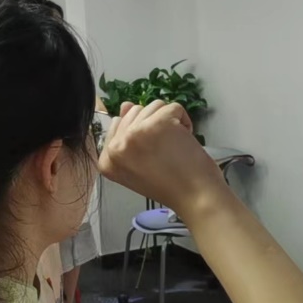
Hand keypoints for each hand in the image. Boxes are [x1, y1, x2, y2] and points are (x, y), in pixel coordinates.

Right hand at [98, 100, 225, 217]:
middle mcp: (115, 146)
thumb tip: (126, 105)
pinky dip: (184, 120)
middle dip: (154, 125)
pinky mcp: (157, 123)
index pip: (118, 123)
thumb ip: (127, 135)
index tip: (151, 152)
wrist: (195, 198)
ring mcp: (135, 133)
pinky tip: (185, 140)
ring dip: (169, 121)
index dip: (140, 132)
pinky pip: (173, 107)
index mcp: (107, 161)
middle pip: (134, 112)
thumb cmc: (170, 186)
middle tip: (164, 151)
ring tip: (174, 145)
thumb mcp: (138, 164)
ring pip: (153, 106)